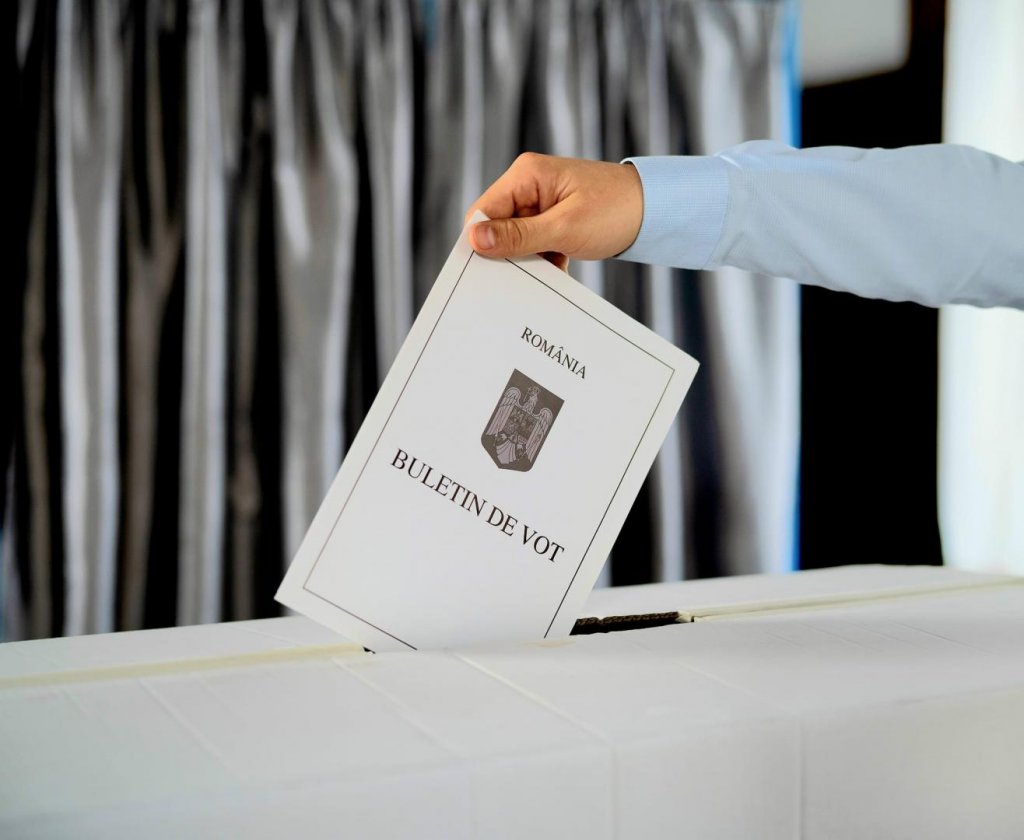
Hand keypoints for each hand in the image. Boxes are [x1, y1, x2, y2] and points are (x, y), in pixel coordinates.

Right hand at [465, 153, 643, 270]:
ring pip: (516, 239)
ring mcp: (542, 202)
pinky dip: (543, 260)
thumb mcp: (564, 228)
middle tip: (518, 278)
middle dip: (506, 254)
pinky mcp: (553, 219)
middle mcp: (529, 185)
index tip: (485, 272)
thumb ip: (518, 236)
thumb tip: (475, 240)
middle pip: (498, 226)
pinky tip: (559, 268)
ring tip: (549, 269)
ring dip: (528, 260)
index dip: (481, 242)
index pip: (484, 211)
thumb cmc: (615, 211)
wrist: (656, 212)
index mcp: (527, 175)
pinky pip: (534, 243)